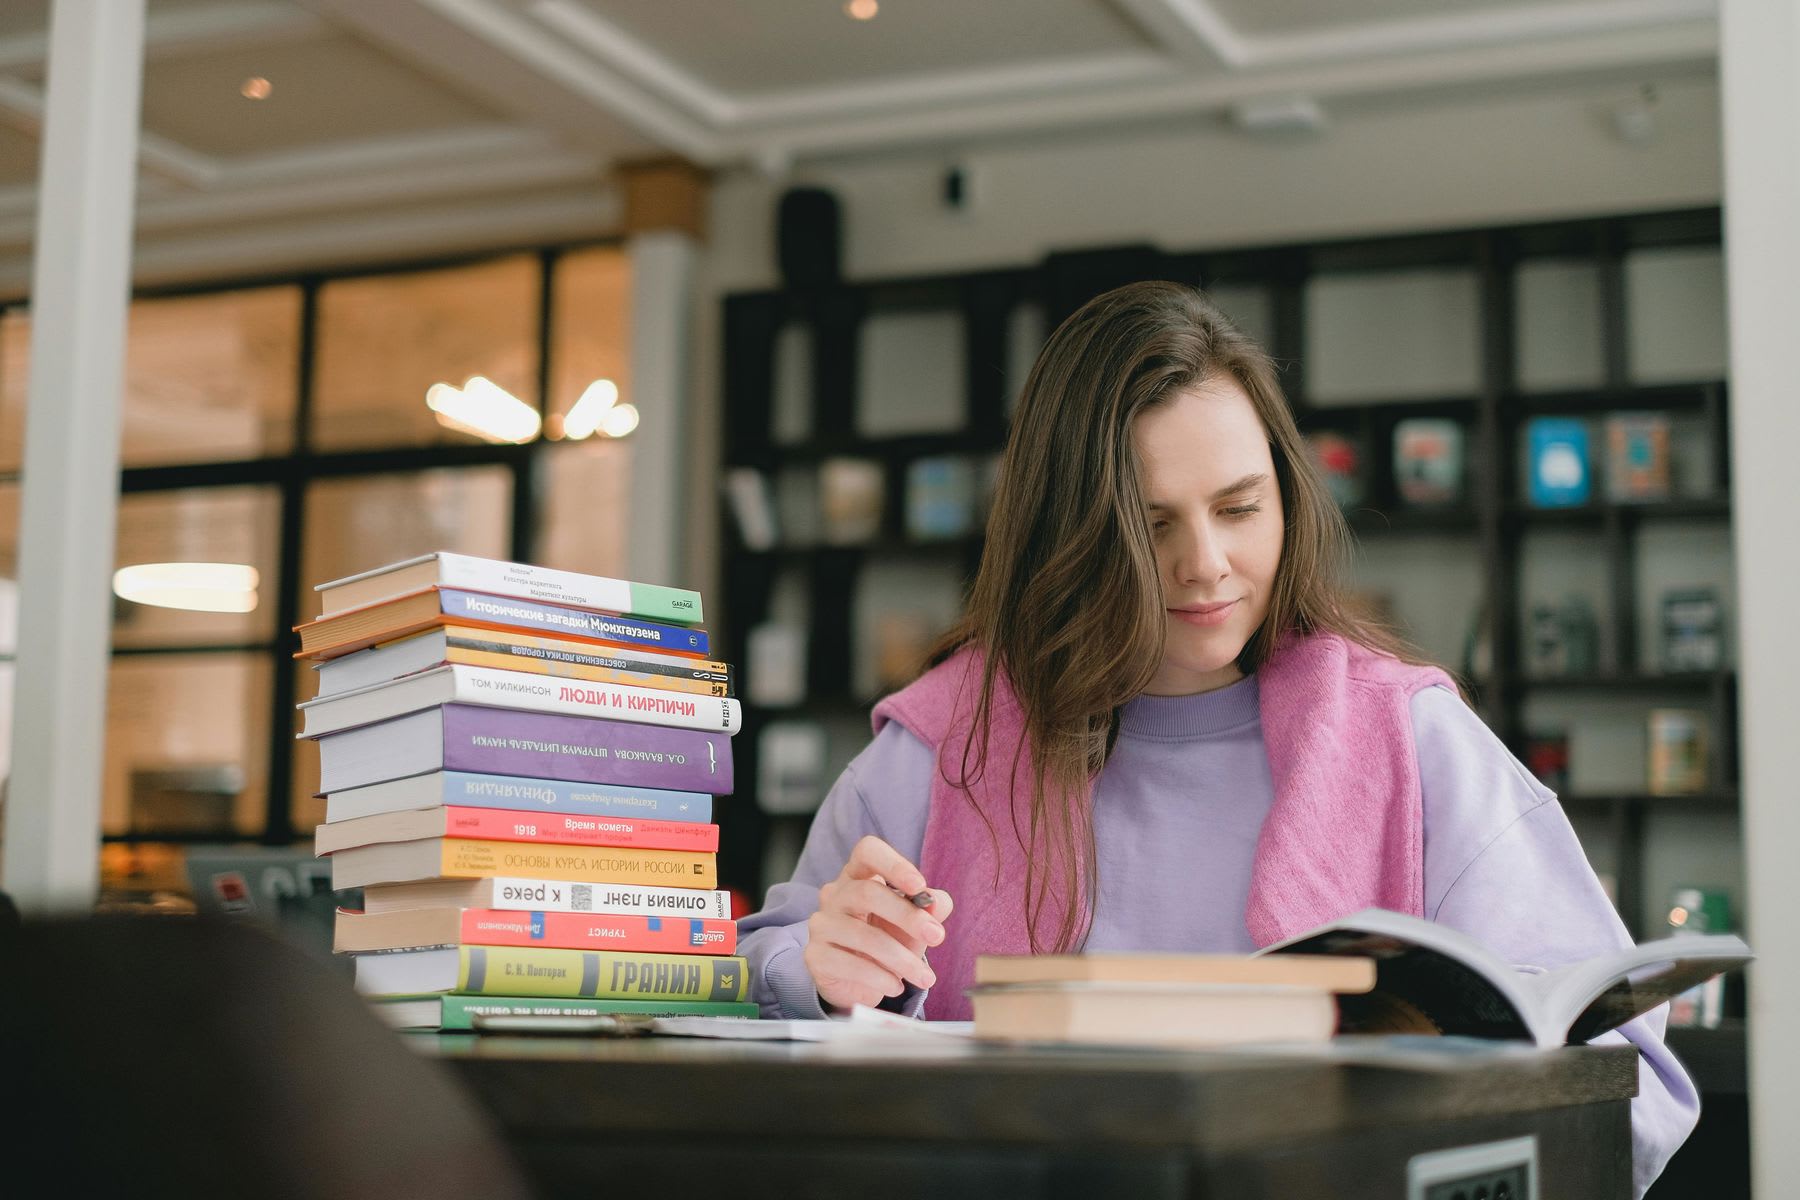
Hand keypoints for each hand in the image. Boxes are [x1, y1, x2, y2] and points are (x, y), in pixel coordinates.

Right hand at [804, 835, 953, 1011]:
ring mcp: (821, 924)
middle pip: (867, 893)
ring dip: (901, 958)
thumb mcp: (915, 922)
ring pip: (862, 935)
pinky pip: (849, 964)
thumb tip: (936, 903)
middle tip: (937, 937)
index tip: (919, 886)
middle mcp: (835, 894)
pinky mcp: (815, 955)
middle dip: (907, 916)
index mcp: (859, 875)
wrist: (860, 981)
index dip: (894, 864)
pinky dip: (879, 977)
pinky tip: (896, 986)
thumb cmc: (889, 938)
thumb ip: (931, 907)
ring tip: (924, 977)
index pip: (868, 851)